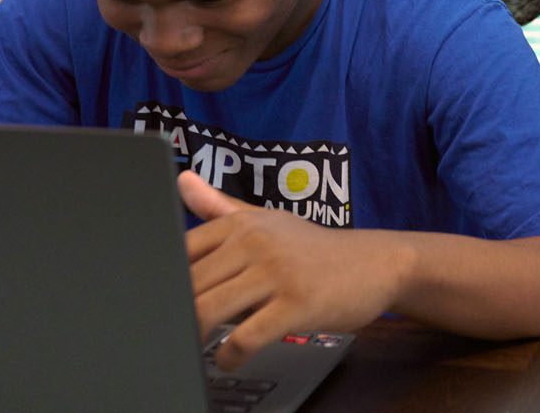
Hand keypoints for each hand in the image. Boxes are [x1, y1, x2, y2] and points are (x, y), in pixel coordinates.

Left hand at [178, 171, 404, 368]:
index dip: (164, 282)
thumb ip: (222, 206)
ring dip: (195, 338)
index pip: (182, 252)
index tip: (162, 303)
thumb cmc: (316, 249)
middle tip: (173, 334)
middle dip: (175, 316)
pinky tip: (230, 360)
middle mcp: (256, 241)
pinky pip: (246, 337)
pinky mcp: (297, 304)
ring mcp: (277, 272)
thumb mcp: (270, 221)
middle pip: (189, 286)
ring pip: (209, 310)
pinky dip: (229, 356)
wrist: (378, 263)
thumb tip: (182, 181)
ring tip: (196, 349)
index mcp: (243, 223)